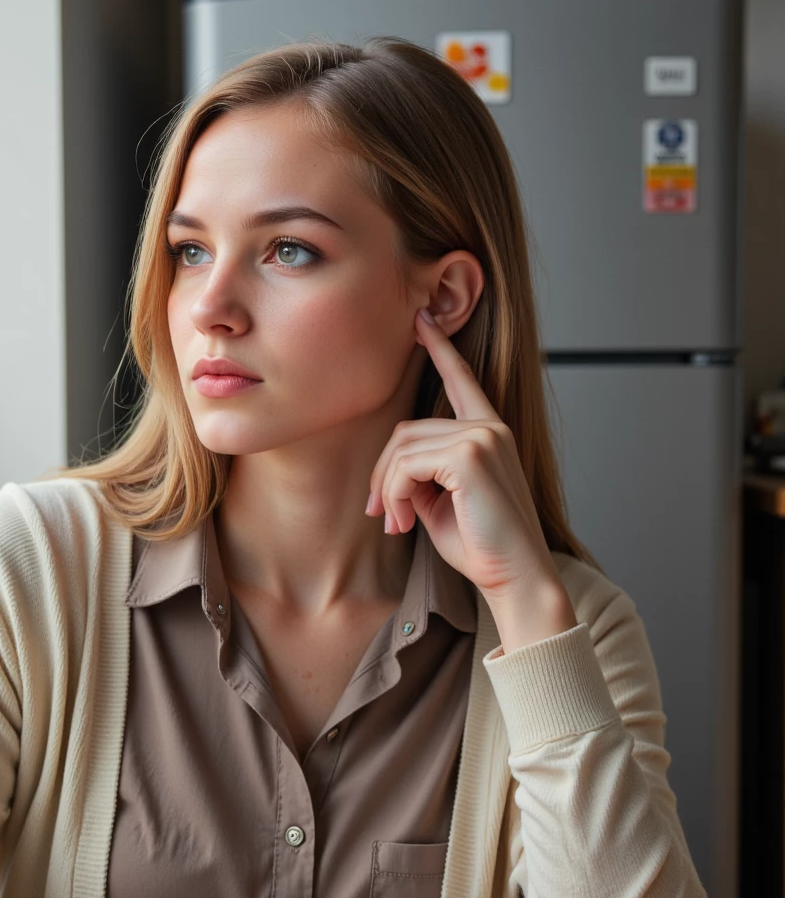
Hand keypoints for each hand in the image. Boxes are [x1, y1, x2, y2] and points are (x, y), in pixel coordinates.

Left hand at [367, 307, 576, 651]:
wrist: (516, 578)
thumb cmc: (482, 548)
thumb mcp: (441, 503)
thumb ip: (421, 473)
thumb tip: (391, 469)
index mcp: (488, 433)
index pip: (461, 380)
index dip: (440, 349)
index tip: (422, 320)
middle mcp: (488, 428)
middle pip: (407, 429)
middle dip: (383, 473)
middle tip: (381, 515)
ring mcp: (482, 437)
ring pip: (402, 447)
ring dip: (387, 489)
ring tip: (395, 524)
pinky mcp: (470, 455)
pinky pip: (406, 465)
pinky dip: (393, 494)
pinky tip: (403, 522)